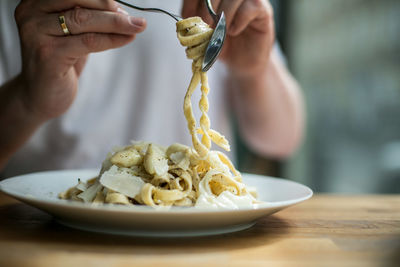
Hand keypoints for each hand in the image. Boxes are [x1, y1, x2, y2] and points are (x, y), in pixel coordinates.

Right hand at [14, 0, 145, 120]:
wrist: (41, 96)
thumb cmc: (59, 63)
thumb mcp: (72, 35)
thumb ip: (88, 19)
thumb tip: (119, 9)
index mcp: (35, 3)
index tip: (122, 8)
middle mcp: (31, 14)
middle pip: (78, 1)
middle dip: (110, 8)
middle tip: (135, 19)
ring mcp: (37, 34)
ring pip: (84, 20)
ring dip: (116, 23)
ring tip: (137, 27)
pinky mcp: (48, 55)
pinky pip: (88, 41)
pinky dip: (111, 39)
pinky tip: (127, 39)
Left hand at [182, 0, 273, 77]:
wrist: (242, 64)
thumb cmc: (224, 46)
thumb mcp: (204, 36)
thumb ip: (195, 26)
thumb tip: (184, 21)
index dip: (192, 0)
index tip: (186, 16)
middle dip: (207, 7)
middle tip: (205, 25)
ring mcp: (250, 0)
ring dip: (223, 15)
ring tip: (220, 31)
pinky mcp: (264, 11)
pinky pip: (251, 6)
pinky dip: (239, 20)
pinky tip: (234, 31)